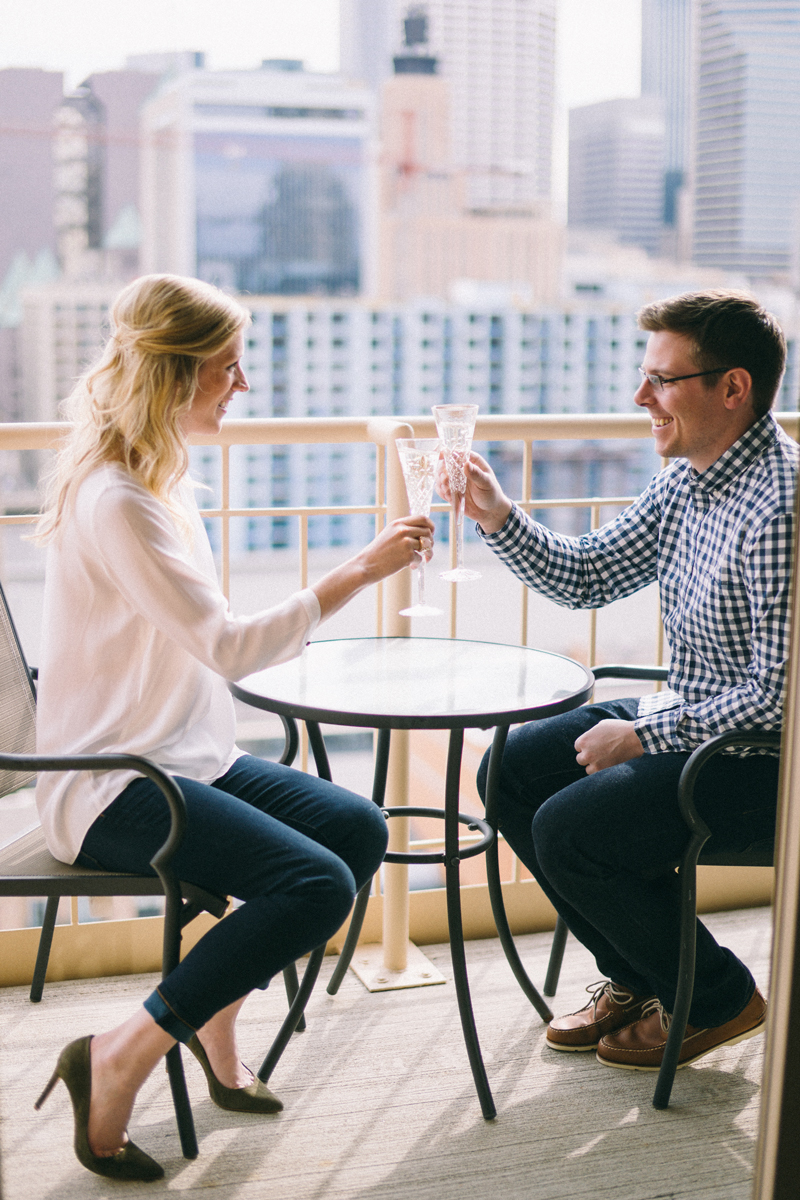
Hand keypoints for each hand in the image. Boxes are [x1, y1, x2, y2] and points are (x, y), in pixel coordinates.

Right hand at [311, 515, 434, 619]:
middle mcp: (403, 530)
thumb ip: (404, 531)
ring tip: (421, 560)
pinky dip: (417, 564)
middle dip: (430, 542)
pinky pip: (420, 558)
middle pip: (428, 532)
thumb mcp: (389, 534)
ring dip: (427, 554)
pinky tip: (409, 566)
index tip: (431, 533)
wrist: (366, 565)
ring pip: (427, 545)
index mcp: (398, 523)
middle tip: (426, 551)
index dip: (431, 526)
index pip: (422, 518)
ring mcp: (406, 542)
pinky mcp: (407, 555)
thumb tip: (425, 534)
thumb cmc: (378, 552)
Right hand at [435, 451, 511, 532]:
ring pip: (440, 477)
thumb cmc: (492, 494)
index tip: (442, 455)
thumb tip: (466, 464)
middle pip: (445, 464)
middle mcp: (461, 470)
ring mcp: (455, 481)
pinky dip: (441, 491)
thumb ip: (476, 474)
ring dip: (441, 482)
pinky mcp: (451, 492)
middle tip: (445, 478)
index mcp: (472, 462)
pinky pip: (440, 489)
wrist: (490, 511)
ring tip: (448, 489)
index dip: (449, 453)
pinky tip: (448, 495)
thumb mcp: (486, 483)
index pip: (458, 453)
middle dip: (442, 470)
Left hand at [574, 720, 643, 774]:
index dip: (586, 746)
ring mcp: (595, 763)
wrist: (634, 738)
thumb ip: (592, 733)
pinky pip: (597, 775)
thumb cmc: (619, 729)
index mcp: (583, 741)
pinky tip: (607, 766)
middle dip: (587, 756)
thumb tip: (591, 738)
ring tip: (603, 761)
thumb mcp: (601, 725)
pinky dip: (601, 771)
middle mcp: (586, 753)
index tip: (593, 746)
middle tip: (597, 754)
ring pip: (588, 769)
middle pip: (580, 759)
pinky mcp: (604, 770)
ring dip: (593, 766)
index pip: (577, 747)